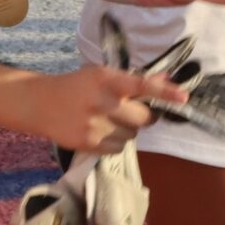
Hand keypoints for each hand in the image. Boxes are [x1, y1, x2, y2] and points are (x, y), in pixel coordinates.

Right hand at [31, 65, 188, 156]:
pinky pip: (119, 148)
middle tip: (128, 110)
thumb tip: (170, 81)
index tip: (183, 97)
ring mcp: (95, 125)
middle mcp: (102, 102)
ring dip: (127, 129)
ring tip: (108, 120)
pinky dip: (115, 142)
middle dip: (143, 116)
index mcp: (106, 79)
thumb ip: (136, 80)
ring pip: (133, 135)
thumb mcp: (103, 75)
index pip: (140, 85)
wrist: (41, 103)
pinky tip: (100, 131)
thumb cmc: (79, 86)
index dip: (164, 92)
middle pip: (144, 118)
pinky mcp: (89, 144)